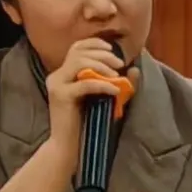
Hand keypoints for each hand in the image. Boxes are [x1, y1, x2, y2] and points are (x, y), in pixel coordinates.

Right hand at [44, 38, 138, 164]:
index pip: (76, 47)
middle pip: (79, 52)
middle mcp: (56, 76)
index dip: (94, 43)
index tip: (112, 48)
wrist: (67, 148)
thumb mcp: (104, 100)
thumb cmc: (86, 124)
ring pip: (80, 63)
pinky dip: (103, 84)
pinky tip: (115, 90)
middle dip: (103, 54)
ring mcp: (56, 85)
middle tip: (120, 64)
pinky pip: (85, 84)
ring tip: (117, 76)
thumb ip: (118, 84)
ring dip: (102, 66)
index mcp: (63, 74)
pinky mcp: (61, 96)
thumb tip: (135, 69)